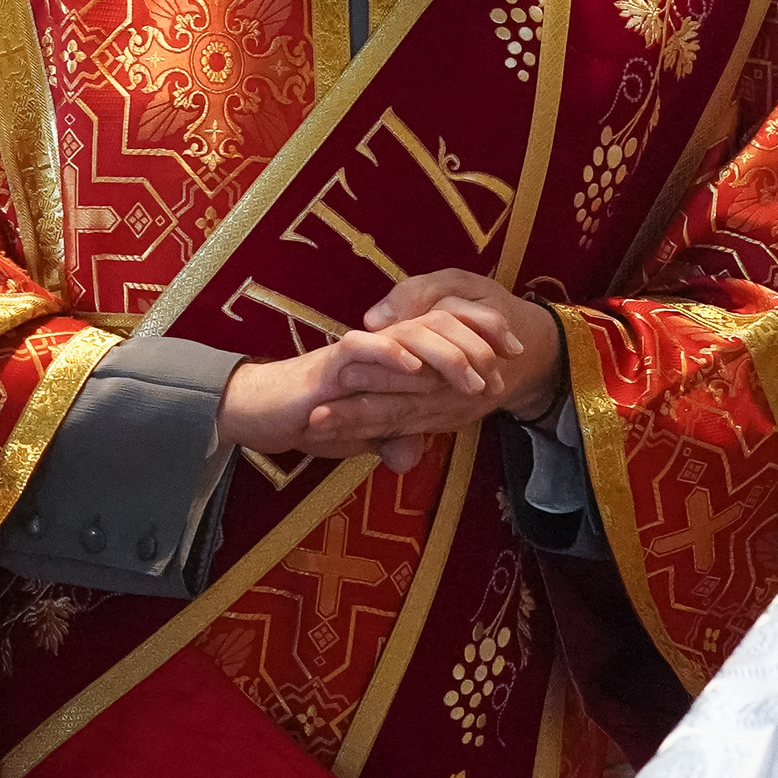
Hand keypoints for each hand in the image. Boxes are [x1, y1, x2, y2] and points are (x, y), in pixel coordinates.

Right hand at [217, 275, 560, 471]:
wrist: (260, 411)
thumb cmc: (310, 418)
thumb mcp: (357, 433)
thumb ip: (385, 436)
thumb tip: (408, 457)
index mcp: (395, 353)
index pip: (447, 326)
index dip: (484, 331)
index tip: (517, 351)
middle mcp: (381, 343)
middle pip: (437, 320)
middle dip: (478, 338)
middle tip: (504, 366)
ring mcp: (357, 351)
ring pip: (408, 333)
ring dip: (445, 354)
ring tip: (472, 379)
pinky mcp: (330, 364)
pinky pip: (362, 350)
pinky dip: (388, 356)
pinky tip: (412, 369)